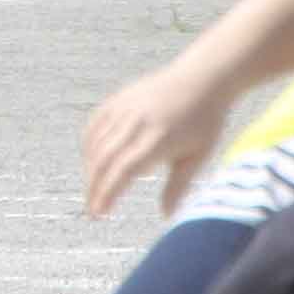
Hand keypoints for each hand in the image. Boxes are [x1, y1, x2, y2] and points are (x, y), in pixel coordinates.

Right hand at [79, 59, 236, 216]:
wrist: (203, 77)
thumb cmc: (205, 120)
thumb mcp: (198, 156)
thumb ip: (179, 186)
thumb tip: (166, 216)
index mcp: (158, 140)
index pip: (123, 171)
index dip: (107, 193)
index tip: (99, 212)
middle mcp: (137, 123)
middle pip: (103, 160)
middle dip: (93, 188)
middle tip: (92, 209)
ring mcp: (125, 108)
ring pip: (96, 144)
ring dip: (90, 170)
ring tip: (94, 189)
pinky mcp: (119, 99)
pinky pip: (95, 125)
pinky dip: (88, 145)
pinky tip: (91, 160)